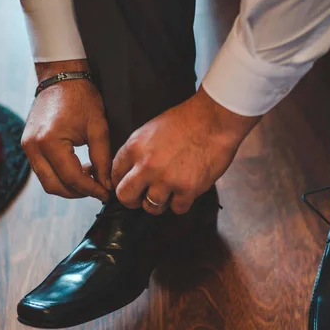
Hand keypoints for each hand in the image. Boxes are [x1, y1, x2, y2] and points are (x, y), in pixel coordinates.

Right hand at [21, 60, 110, 201]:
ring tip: (91, 178)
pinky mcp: (28, 145)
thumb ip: (103, 159)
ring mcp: (27, 147)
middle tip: (99, 189)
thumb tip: (107, 185)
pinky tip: (80, 169)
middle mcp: (32, 147)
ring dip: (69, 186)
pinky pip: (44, 170)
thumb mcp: (98, 128)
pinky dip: (61, 176)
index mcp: (49, 142)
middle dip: (78, 192)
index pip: (72, 178)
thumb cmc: (82, 98)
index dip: (91, 189)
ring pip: (47, 181)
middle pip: (54, 186)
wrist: (61, 76)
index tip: (107, 194)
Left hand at [112, 86, 260, 214]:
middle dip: (132, 200)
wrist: (214, 120)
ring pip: (151, 207)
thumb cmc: (187, 120)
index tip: (130, 185)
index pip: (115, 174)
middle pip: (126, 197)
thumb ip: (138, 151)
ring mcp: (167, 180)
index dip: (122, 182)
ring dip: (159, 202)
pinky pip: (177, 209)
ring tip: (169, 192)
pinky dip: (181, 203)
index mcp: (135, 148)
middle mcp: (147, 166)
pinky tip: (185, 192)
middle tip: (141, 198)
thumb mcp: (151, 129)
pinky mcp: (188, 189)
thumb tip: (131, 170)